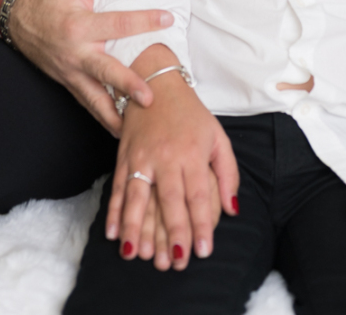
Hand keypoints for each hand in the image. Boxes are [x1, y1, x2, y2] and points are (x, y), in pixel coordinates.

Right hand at [6, 0, 173, 133]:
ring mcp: (69, 71)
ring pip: (93, 98)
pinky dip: (101, 115)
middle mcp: (74, 53)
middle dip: (127, 86)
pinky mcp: (66, 81)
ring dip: (113, 115)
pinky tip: (117, 126)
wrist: (18, 15)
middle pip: (105, 73)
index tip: (167, 19)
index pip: (118, 24)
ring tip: (133, 129)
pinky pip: (86, 101)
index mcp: (78, 25)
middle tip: (148, 97)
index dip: (145, 21)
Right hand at [107, 45, 238, 267]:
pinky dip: (114, 212)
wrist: (156, 81)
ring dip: (135, 227)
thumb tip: (233, 209)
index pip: (197, 195)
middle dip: (172, 233)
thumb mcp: (217, 136)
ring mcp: (141, 156)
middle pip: (169, 200)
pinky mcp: (123, 156)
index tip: (203, 251)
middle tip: (174, 263)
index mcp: (191, 152)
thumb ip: (228, 173)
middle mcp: (166, 156)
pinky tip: (113, 234)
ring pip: (137, 196)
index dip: (200, 225)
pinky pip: (117, 187)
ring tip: (137, 255)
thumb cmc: (190, 114)